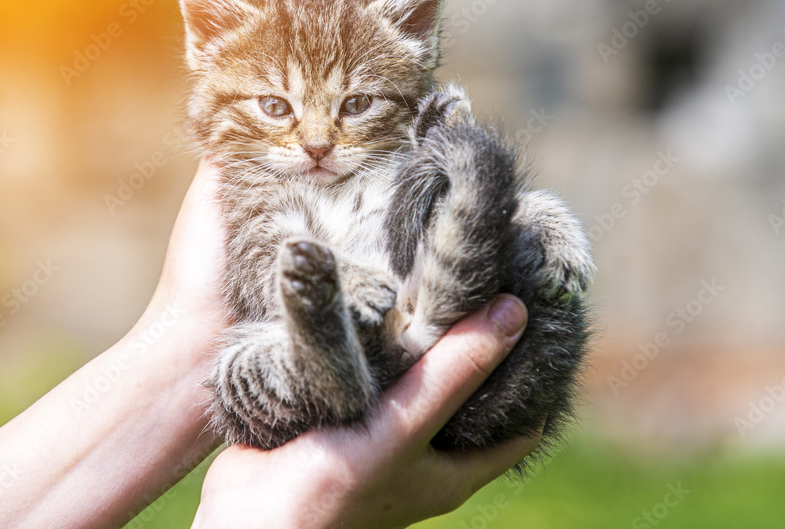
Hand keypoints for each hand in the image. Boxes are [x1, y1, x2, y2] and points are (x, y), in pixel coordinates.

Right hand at [190, 295, 536, 528]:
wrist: (243, 519)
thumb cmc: (331, 492)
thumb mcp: (404, 429)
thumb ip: (454, 375)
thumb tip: (514, 313)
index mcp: (455, 469)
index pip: (522, 420)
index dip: (536, 375)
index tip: (541, 318)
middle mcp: (422, 451)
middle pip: (467, 389)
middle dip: (477, 343)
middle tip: (487, 283)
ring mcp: (380, 433)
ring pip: (415, 376)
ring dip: (422, 337)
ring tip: (435, 279)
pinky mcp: (340, 415)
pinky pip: (370, 374)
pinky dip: (378, 342)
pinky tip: (375, 301)